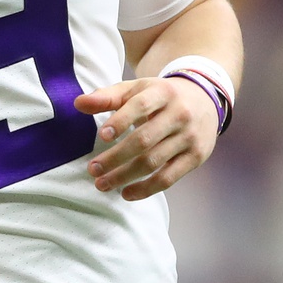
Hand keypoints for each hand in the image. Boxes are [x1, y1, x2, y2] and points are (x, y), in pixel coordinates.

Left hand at [75, 76, 218, 199]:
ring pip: (154, 162)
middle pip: (144, 139)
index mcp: (163, 93)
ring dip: (125, 176)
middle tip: (93, 170)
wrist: (205, 99)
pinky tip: (126, 193)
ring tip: (102, 183)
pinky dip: (146, 189)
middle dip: (115, 157)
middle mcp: (179, 114)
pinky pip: (169, 178)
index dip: (121, 121)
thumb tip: (78, 104)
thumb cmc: (161, 96)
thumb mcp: (137, 89)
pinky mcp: (196, 157)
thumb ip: (107, 96)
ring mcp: (190, 137)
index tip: (102, 136)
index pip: (141, 106)